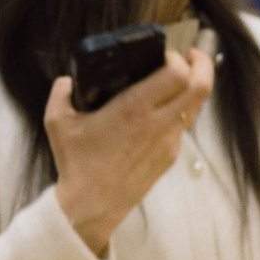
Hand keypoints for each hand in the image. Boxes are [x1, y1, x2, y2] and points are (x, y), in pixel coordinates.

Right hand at [46, 47, 214, 257]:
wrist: (92, 206)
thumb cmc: (76, 163)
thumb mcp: (57, 121)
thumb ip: (62, 92)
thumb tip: (68, 80)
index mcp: (134, 110)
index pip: (178, 74)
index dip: (178, 58)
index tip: (166, 53)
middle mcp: (158, 124)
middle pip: (201, 87)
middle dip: (202, 64)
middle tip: (192, 54)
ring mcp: (168, 142)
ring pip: (196, 106)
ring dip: (193, 87)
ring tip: (180, 76)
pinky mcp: (170, 156)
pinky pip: (183, 125)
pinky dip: (181, 109)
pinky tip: (165, 105)